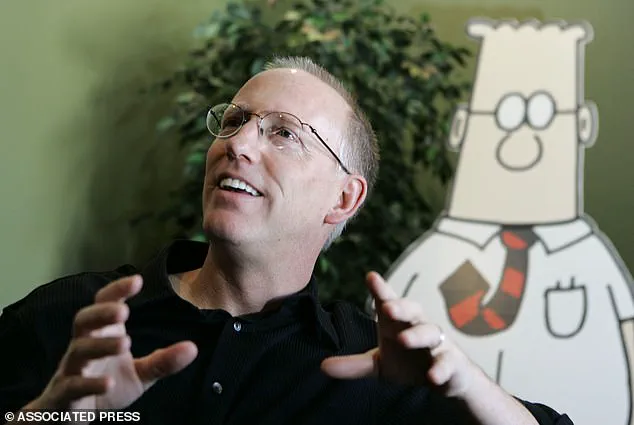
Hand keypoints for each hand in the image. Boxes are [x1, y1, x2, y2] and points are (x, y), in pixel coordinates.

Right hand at [25, 275, 196, 412]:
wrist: (73, 417)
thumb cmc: (105, 385)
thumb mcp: (140, 374)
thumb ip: (162, 361)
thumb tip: (193, 348)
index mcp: (102, 335)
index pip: (104, 305)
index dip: (116, 291)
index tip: (137, 280)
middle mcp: (83, 347)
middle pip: (83, 320)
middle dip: (101, 313)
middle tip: (124, 311)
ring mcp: (71, 370)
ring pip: (77, 351)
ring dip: (100, 346)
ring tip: (125, 343)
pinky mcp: (63, 396)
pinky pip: (71, 386)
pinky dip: (88, 384)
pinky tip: (108, 383)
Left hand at [321, 271, 478, 397]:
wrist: (445, 378)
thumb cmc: (408, 361)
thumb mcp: (379, 364)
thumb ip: (354, 365)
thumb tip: (322, 366)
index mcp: (398, 324)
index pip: (389, 302)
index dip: (381, 289)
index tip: (370, 276)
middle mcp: (418, 327)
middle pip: (412, 310)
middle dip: (401, 307)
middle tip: (387, 308)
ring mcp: (436, 343)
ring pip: (430, 332)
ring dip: (417, 335)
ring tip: (404, 339)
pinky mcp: (451, 362)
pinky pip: (447, 363)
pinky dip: (440, 369)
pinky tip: (432, 377)